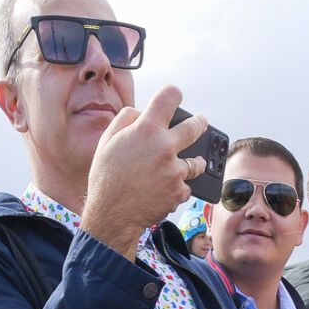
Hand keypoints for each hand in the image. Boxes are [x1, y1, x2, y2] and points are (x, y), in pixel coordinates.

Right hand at [83, 85, 205, 259]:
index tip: (176, 96)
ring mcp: (175, 171)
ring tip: (188, 164)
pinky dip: (178, 188)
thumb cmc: (106, 177)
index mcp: (146, 129)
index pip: (169, 97)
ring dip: (194, 162)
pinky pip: (185, 186)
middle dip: (200, 123)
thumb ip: (126, 119)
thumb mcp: (107, 141)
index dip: (174, 94)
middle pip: (195, 127)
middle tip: (201, 122)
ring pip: (196, 162)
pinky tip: (165, 190)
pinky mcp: (179, 191)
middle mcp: (165, 147)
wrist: (112, 214)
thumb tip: (142, 112)